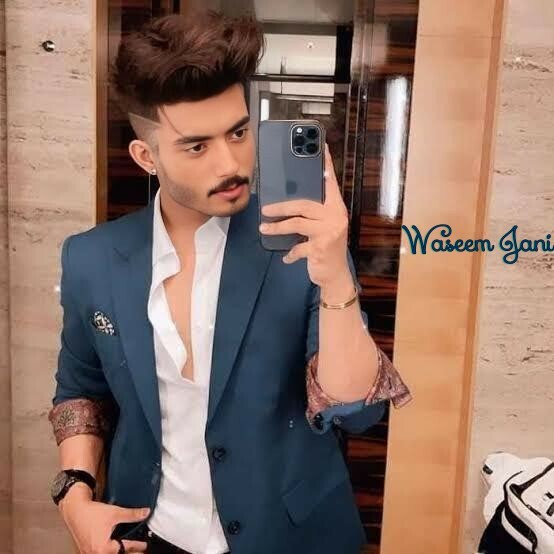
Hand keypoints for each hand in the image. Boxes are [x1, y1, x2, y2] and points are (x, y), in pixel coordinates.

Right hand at [59, 485, 149, 552]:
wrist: (74, 510)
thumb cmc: (91, 513)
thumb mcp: (115, 512)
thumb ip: (132, 514)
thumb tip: (145, 513)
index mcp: (104, 548)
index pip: (126, 549)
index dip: (138, 546)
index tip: (145, 545)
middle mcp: (96, 553)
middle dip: (129, 552)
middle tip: (138, 549)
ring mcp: (89, 553)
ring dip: (118, 552)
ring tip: (127, 548)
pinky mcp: (86, 550)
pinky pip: (100, 553)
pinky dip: (109, 551)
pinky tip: (113, 546)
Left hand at [259, 144, 351, 287]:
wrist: (335, 275)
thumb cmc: (326, 247)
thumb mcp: (323, 227)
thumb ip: (312, 213)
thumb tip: (287, 200)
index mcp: (336, 207)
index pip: (330, 182)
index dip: (326, 165)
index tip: (322, 146)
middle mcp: (335, 216)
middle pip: (304, 204)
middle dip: (281, 206)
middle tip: (266, 209)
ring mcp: (329, 232)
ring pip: (297, 223)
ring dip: (278, 227)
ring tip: (264, 229)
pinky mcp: (321, 248)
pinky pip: (298, 247)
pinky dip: (290, 253)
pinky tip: (286, 257)